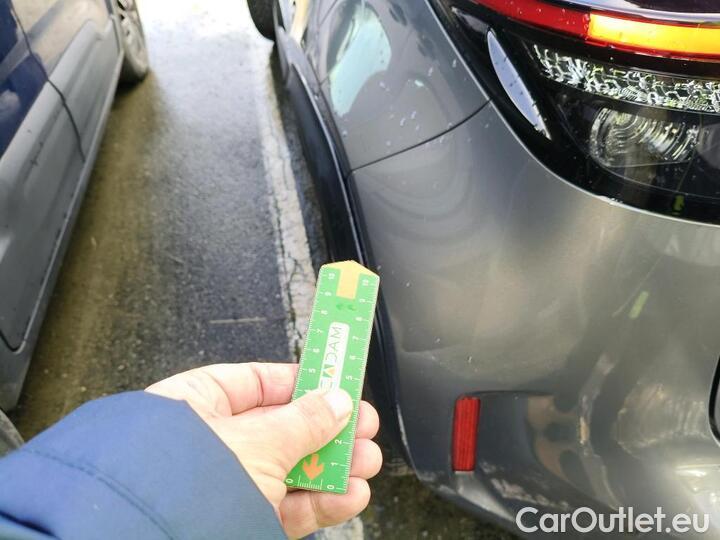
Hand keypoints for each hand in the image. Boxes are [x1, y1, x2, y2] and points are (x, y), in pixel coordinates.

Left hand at [146, 363, 381, 537]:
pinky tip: (349, 494)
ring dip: (333, 466)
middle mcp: (211, 442)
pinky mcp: (240, 519)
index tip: (338, 382)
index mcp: (199, 403)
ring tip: (365, 461)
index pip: (259, 382)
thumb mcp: (258, 440)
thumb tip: (335, 402)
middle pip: (284, 426)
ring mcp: (226, 484)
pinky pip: (288, 505)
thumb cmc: (179, 483)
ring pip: (290, 468)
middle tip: (362, 425)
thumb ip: (304, 420)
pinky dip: (322, 501)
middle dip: (329, 429)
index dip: (303, 382)